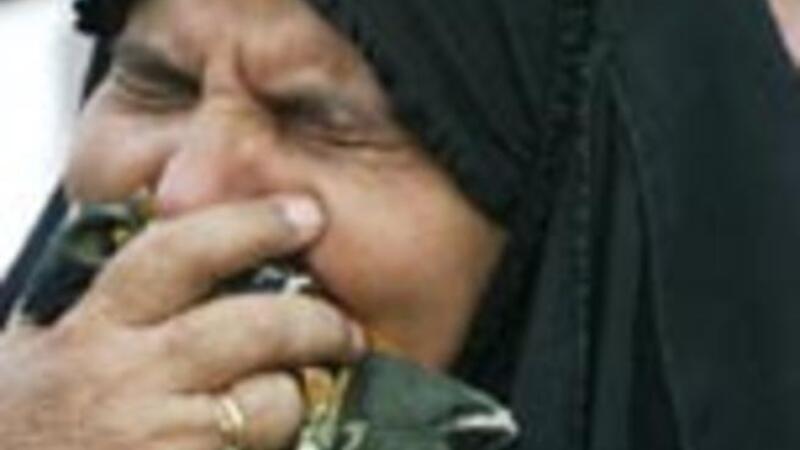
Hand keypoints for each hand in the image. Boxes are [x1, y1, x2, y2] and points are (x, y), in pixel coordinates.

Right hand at [0, 195, 364, 449]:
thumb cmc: (22, 426)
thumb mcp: (38, 350)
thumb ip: (106, 305)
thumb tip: (184, 251)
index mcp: (92, 330)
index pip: (177, 254)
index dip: (250, 226)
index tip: (305, 214)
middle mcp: (123, 381)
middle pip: (248, 330)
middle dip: (313, 323)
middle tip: (346, 330)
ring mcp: (155, 440)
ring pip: (268, 403)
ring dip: (292, 398)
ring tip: (287, 400)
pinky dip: (272, 446)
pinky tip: (254, 442)